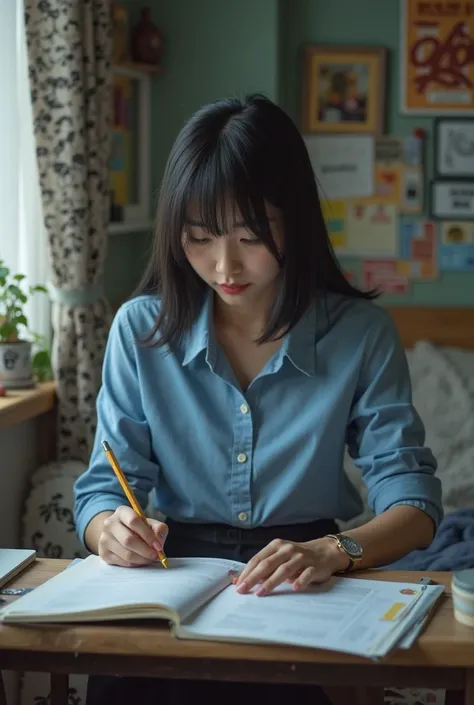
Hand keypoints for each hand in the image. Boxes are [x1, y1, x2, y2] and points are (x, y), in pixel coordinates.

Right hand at [98, 506, 167, 566]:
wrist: (117, 534)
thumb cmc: (137, 528)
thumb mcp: (149, 523)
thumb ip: (158, 528)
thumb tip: (159, 541)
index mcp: (122, 512)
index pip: (134, 521)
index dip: (148, 535)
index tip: (158, 546)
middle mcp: (110, 524)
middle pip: (128, 540)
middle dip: (145, 551)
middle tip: (156, 556)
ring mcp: (104, 539)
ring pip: (126, 554)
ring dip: (142, 559)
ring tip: (150, 559)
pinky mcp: (103, 553)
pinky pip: (123, 562)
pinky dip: (135, 564)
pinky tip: (141, 560)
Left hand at [234, 537, 349, 595]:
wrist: (324, 552)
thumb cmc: (296, 557)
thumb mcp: (279, 558)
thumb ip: (263, 568)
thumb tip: (240, 580)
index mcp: (276, 546)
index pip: (258, 559)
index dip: (247, 571)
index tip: (238, 584)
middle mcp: (287, 550)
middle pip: (268, 564)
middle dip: (253, 578)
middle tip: (243, 590)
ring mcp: (301, 557)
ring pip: (284, 569)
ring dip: (271, 582)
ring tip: (261, 593)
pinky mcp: (314, 566)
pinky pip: (306, 574)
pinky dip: (300, 580)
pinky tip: (294, 588)